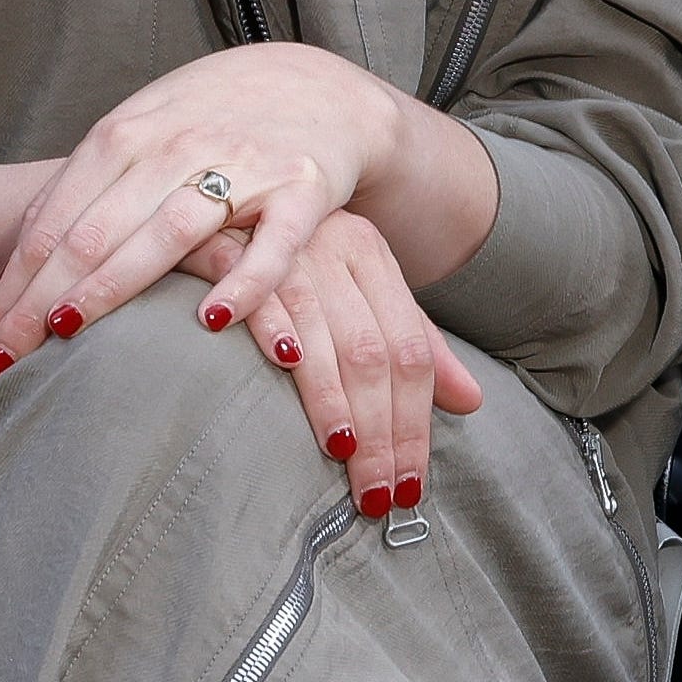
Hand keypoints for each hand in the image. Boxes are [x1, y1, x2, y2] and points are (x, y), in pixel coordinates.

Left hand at [0, 40, 402, 372]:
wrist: (319, 86)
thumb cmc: (212, 122)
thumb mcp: (141, 134)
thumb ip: (89, 188)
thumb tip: (22, 257)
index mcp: (122, 138)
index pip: (52, 224)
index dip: (12, 287)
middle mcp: (174, 148)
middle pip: (92, 235)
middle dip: (38, 302)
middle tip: (1, 362)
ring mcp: (241, 166)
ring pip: (166, 234)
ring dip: (111, 287)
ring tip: (64, 336)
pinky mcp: (304, 188)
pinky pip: (272, 245)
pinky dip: (242, 283)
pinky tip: (211, 323)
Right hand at [184, 205, 492, 513]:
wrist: (209, 186)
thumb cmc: (283, 253)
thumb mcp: (357, 286)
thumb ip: (414, 344)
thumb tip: (472, 403)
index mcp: (370, 256)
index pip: (410, 352)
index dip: (416, 423)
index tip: (408, 485)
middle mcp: (334, 249)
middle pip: (374, 354)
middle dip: (382, 432)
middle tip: (376, 495)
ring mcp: (281, 250)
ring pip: (325, 338)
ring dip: (334, 404)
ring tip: (343, 459)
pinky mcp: (225, 248)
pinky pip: (258, 296)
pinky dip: (273, 332)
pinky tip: (283, 368)